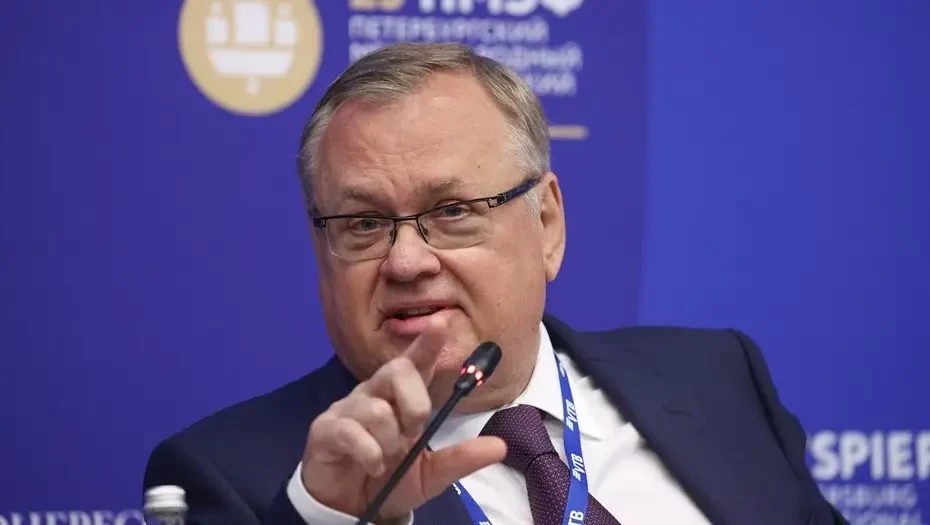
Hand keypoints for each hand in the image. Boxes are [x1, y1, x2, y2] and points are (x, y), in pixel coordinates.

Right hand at [301, 317, 506, 520]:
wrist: (351, 507)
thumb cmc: (390, 480)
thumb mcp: (431, 474)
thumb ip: (461, 459)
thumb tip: (501, 446)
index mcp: (401, 397)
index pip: (415, 361)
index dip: (427, 342)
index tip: (440, 324)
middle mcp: (374, 393)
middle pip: (397, 370)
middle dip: (415, 403)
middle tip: (413, 433)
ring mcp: (348, 409)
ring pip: (377, 409)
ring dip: (390, 441)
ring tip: (387, 459)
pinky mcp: (325, 429)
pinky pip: (351, 431)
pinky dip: (370, 453)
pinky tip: (373, 465)